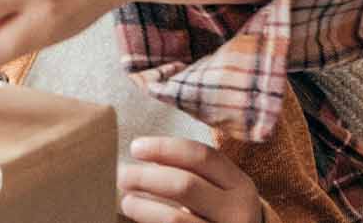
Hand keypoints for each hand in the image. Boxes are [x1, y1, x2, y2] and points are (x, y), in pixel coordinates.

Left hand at [118, 137, 266, 222]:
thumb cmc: (220, 211)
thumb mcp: (219, 189)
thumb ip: (192, 171)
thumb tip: (143, 152)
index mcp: (239, 185)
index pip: (201, 156)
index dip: (164, 148)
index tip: (135, 148)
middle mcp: (238, 210)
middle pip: (185, 185)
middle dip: (146, 178)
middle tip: (122, 176)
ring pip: (174, 218)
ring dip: (143, 208)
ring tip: (127, 202)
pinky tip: (139, 217)